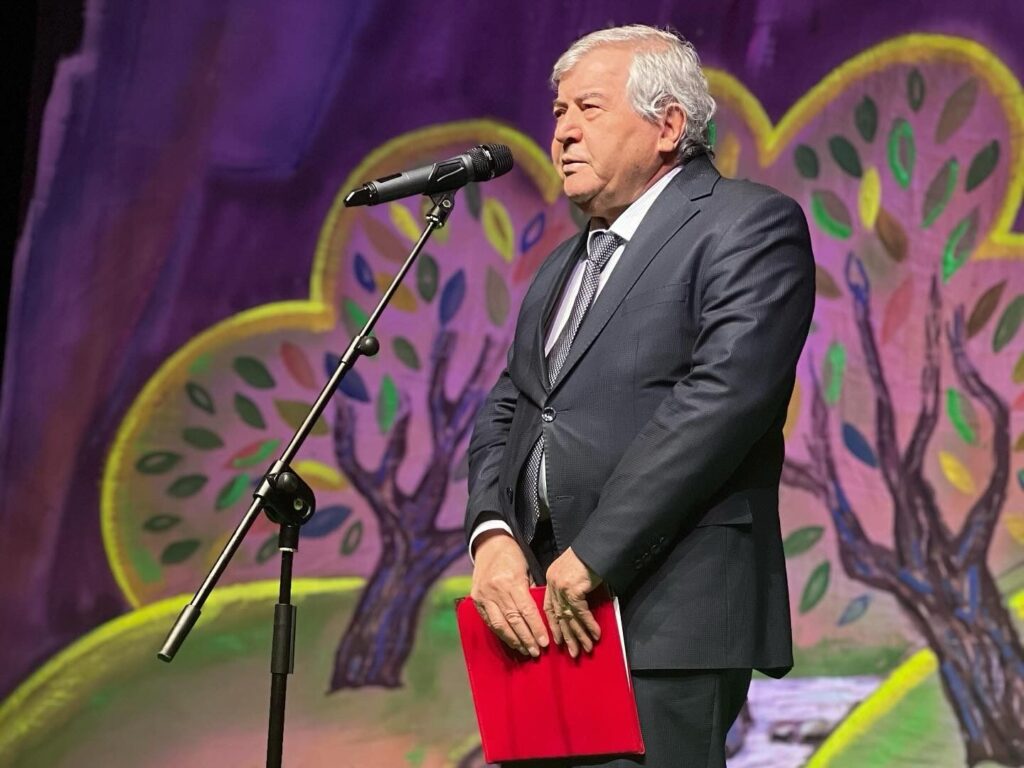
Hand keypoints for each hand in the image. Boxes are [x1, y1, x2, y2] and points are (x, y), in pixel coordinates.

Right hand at [470, 531, 548, 656]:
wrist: (490, 544)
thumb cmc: (514, 556)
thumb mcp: (527, 569)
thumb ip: (531, 591)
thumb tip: (540, 615)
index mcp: (511, 581)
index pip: (526, 611)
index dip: (535, 628)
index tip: (544, 642)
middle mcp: (495, 590)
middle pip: (513, 620)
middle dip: (526, 638)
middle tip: (536, 652)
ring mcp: (483, 595)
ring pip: (499, 624)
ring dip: (513, 640)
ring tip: (524, 650)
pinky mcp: (476, 599)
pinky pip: (489, 620)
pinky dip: (500, 632)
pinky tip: (510, 640)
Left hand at [543, 547, 602, 657]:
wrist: (597, 545)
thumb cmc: (588, 557)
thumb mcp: (574, 572)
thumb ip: (571, 588)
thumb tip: (578, 608)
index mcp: (551, 579)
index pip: (549, 608)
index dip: (554, 626)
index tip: (558, 641)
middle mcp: (553, 584)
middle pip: (559, 616)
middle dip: (568, 636)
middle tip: (573, 652)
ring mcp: (562, 587)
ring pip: (570, 617)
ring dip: (580, 635)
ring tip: (586, 649)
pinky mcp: (573, 589)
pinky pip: (581, 613)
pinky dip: (589, 625)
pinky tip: (596, 635)